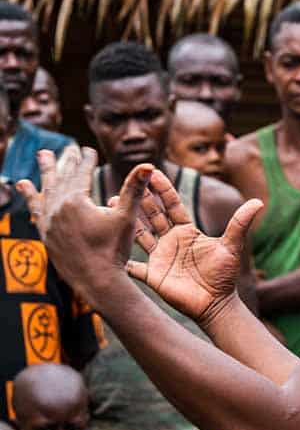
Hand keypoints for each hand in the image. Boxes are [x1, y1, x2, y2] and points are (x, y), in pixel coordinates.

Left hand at [17, 146, 151, 306]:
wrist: (97, 281)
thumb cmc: (114, 250)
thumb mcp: (126, 217)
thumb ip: (134, 189)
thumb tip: (147, 165)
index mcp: (76, 200)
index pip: (81, 173)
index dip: (86, 160)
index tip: (89, 150)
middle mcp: (58, 208)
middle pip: (62, 178)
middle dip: (67, 161)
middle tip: (69, 148)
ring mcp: (49, 221)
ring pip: (46, 189)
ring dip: (46, 171)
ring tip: (43, 154)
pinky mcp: (45, 234)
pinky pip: (35, 209)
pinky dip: (29, 196)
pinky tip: (22, 184)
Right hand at [126, 170, 262, 322]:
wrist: (215, 305)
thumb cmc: (224, 276)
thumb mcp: (231, 247)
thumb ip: (240, 224)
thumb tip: (259, 202)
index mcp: (187, 231)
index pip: (173, 205)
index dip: (163, 189)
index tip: (153, 172)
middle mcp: (171, 241)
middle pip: (153, 215)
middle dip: (140, 198)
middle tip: (127, 181)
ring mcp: (160, 257)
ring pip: (139, 234)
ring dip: (126, 220)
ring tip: (111, 203)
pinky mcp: (153, 275)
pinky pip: (133, 266)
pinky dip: (121, 259)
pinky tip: (106, 247)